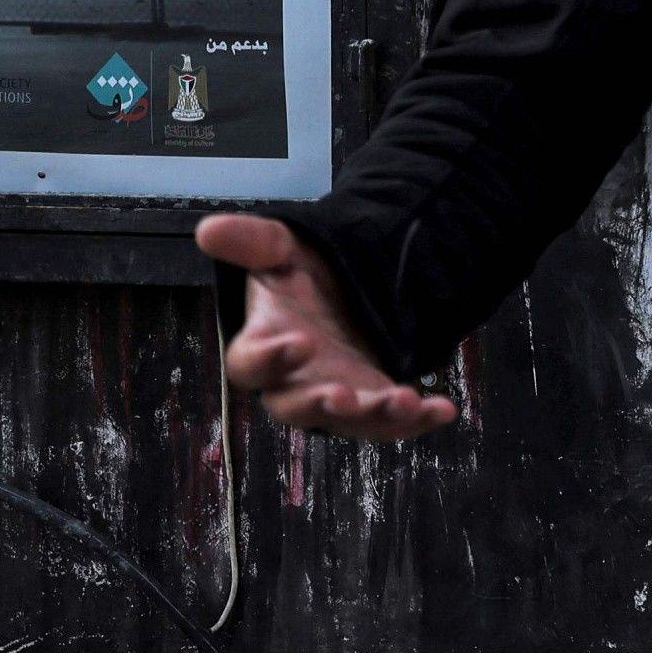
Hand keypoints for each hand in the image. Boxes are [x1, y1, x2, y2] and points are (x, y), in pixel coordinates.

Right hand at [195, 212, 460, 439]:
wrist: (347, 284)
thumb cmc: (302, 274)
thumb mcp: (281, 249)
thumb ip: (251, 243)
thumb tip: (208, 229)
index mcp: (264, 346)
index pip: (250, 364)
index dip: (270, 359)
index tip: (298, 341)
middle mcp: (296, 381)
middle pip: (298, 407)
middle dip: (320, 404)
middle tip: (341, 395)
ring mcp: (337, 396)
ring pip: (350, 421)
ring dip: (376, 416)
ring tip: (406, 401)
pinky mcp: (374, 402)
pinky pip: (394, 422)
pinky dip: (419, 420)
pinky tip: (444, 409)